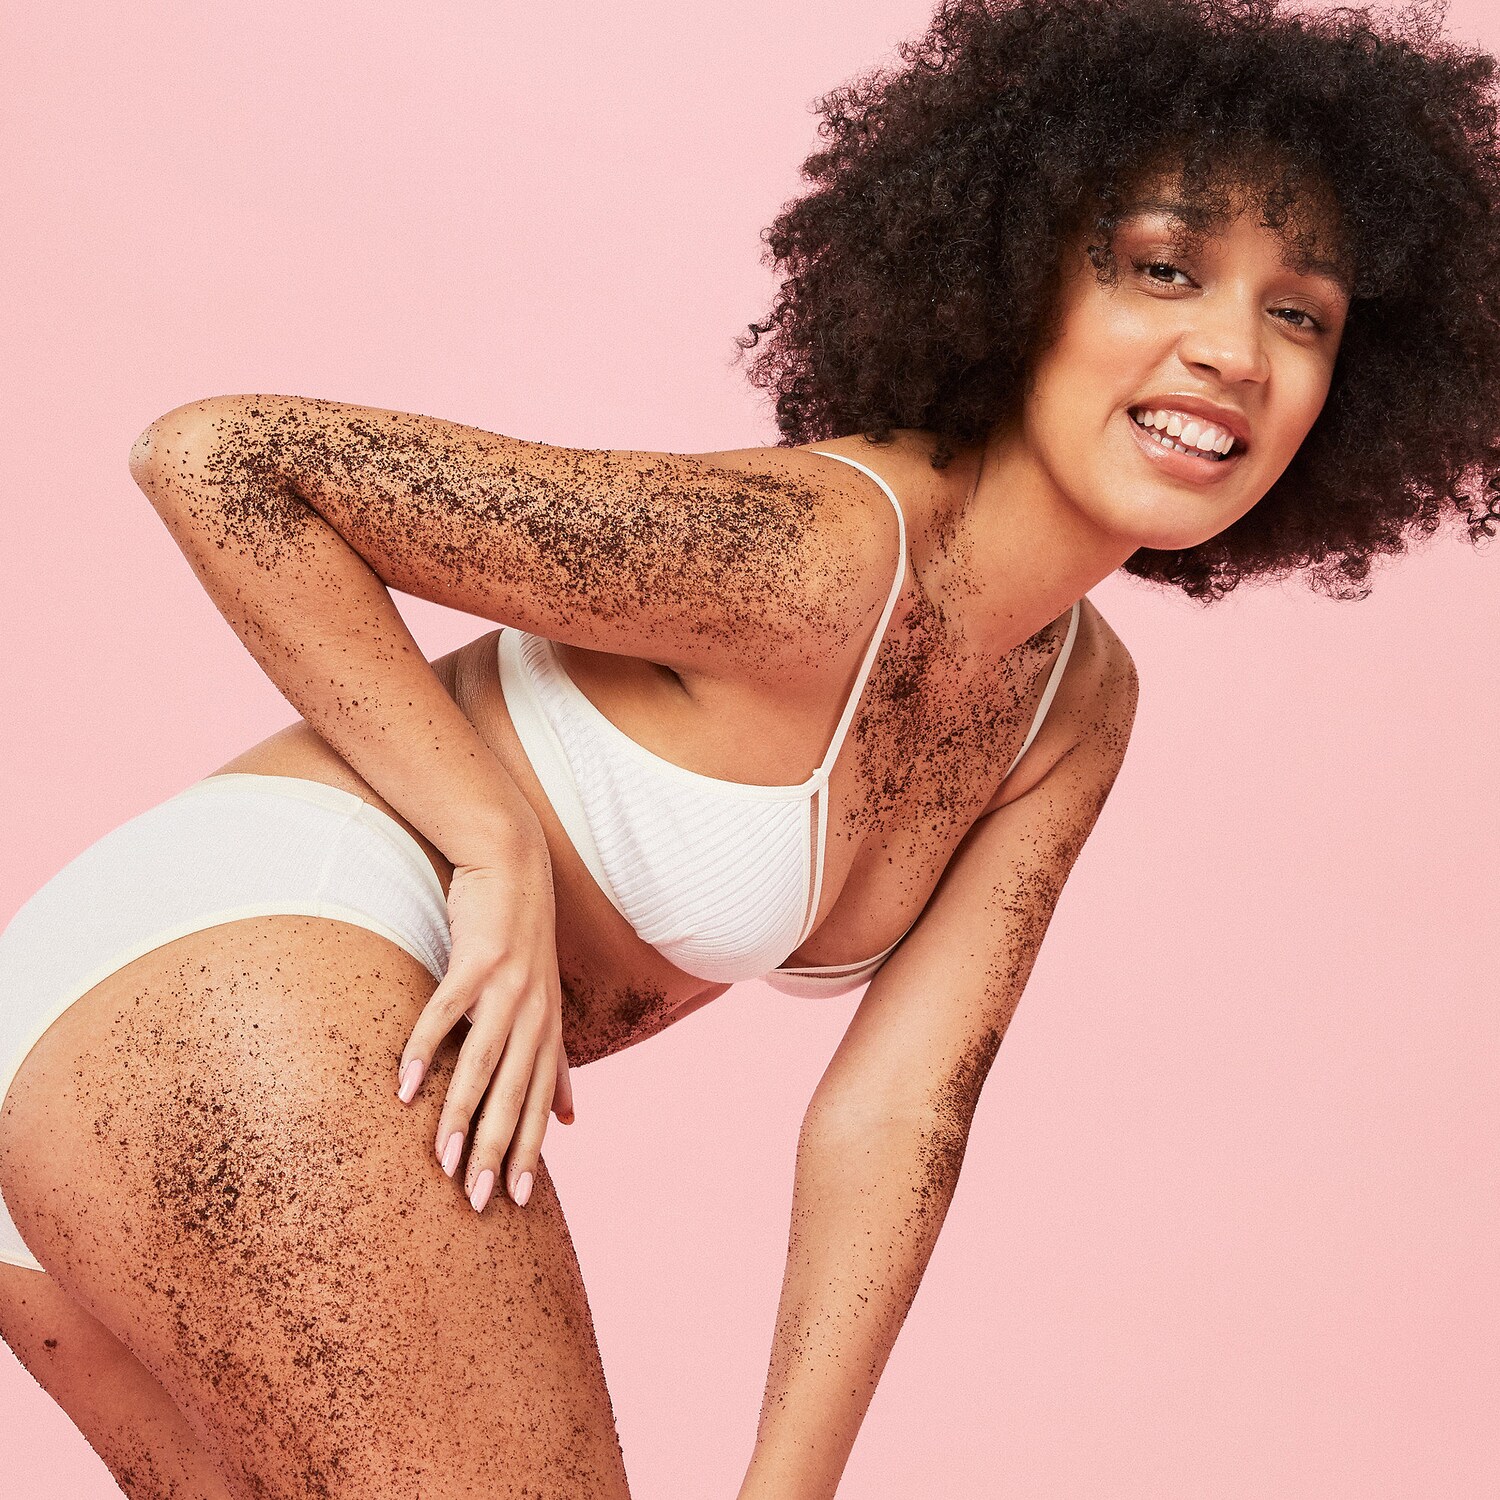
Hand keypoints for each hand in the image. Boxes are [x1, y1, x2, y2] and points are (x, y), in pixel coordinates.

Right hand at [394, 841, 574, 1212]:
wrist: (511, 861)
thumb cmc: (521, 934)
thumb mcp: (547, 1000)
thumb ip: (555, 1059)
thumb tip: (572, 1120)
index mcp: (548, 1026)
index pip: (540, 1101)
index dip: (532, 1150)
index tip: (519, 1200)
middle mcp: (535, 1011)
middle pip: (514, 1094)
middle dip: (498, 1150)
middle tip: (477, 1200)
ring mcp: (507, 986)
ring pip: (482, 1064)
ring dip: (459, 1114)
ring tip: (441, 1159)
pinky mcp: (477, 960)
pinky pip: (446, 1014)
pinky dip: (424, 1050)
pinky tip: (403, 1086)